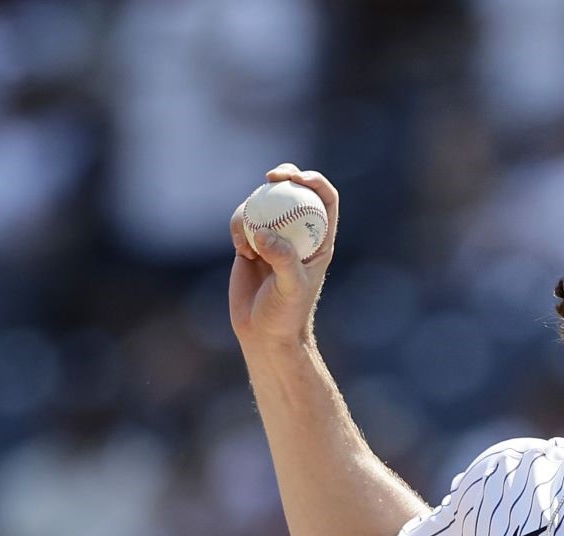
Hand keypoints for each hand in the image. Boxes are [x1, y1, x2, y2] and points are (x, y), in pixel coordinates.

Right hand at [229, 164, 341, 350]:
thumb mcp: (290, 287)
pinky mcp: (250, 243)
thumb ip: (282, 258)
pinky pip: (243, 220)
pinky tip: (241, 250)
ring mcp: (273, 236)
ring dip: (253, 210)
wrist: (263, 333)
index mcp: (320, 240)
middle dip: (285, 175)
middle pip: (295, 191)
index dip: (315, 181)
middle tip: (271, 176)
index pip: (325, 200)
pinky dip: (237, 226)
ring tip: (251, 245)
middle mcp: (298, 234)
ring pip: (264, 203)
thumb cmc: (285, 314)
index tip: (297, 178)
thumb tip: (264, 231)